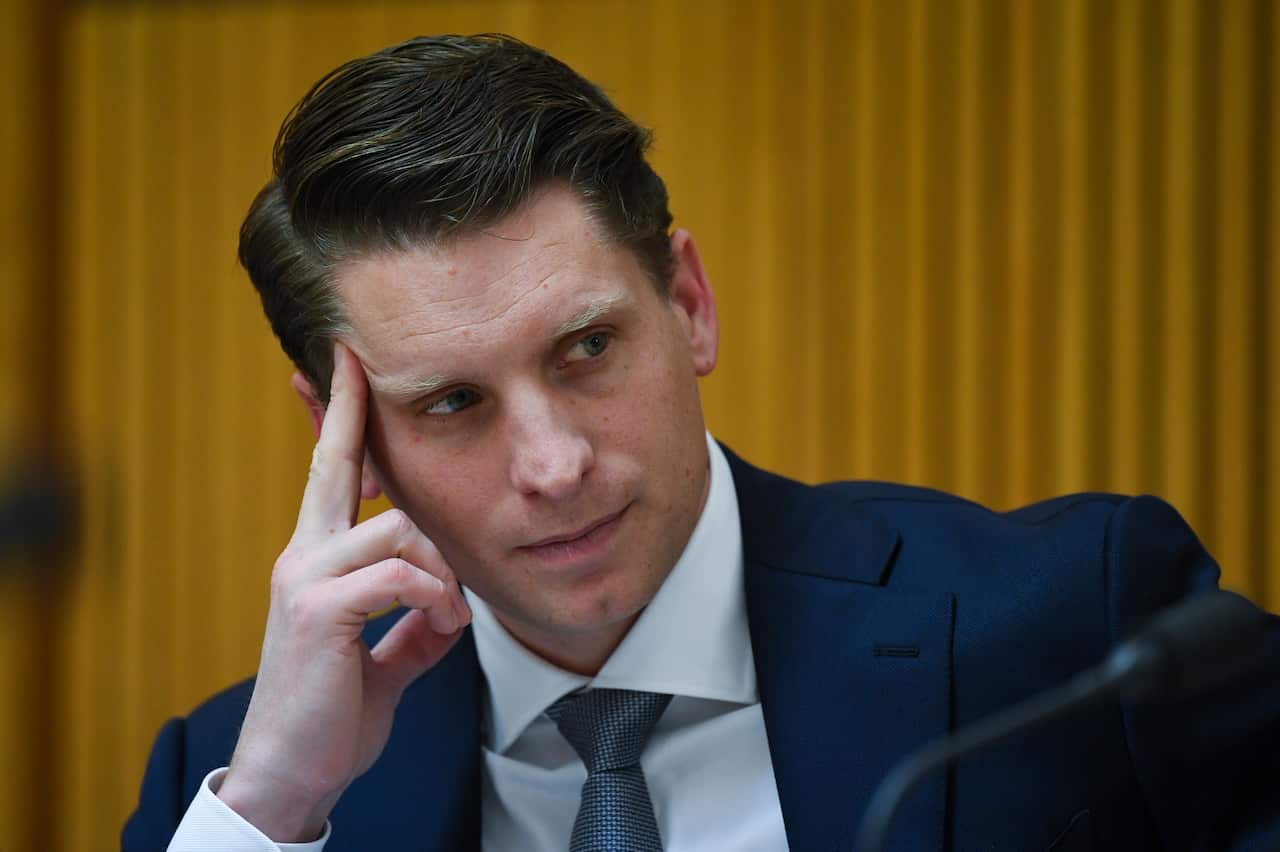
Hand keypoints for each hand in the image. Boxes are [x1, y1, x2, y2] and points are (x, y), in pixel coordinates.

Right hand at [217, 342, 471, 841]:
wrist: (293, 773)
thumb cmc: (333, 714)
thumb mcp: (385, 659)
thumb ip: (413, 624)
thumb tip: (449, 607)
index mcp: (318, 562)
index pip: (330, 477)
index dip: (338, 419)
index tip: (341, 366)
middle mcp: (303, 557)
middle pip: (337, 469)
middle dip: (351, 413)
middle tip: (357, 363)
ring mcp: (304, 578)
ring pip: (398, 529)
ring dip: (442, 570)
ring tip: (452, 614)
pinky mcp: (317, 609)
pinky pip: (400, 575)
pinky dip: (435, 598)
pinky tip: (444, 626)